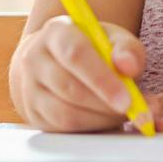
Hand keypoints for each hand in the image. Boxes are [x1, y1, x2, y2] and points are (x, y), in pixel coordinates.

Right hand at [12, 16, 149, 131]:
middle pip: (69, 88)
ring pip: (65, 114)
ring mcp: (30, 88)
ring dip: (100, 119)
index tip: (127, 100)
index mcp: (56, 32)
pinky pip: (63, 129)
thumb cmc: (91, 48)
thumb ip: (127, 49)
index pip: (76, 55)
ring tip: (122, 113)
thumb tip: (128, 66)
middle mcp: (35, 58)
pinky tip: (106, 119)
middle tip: (132, 110)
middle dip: (106, 105)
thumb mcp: (112, 39)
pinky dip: (90, 128)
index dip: (102, 79)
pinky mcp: (33, 113)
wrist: (57, 61)